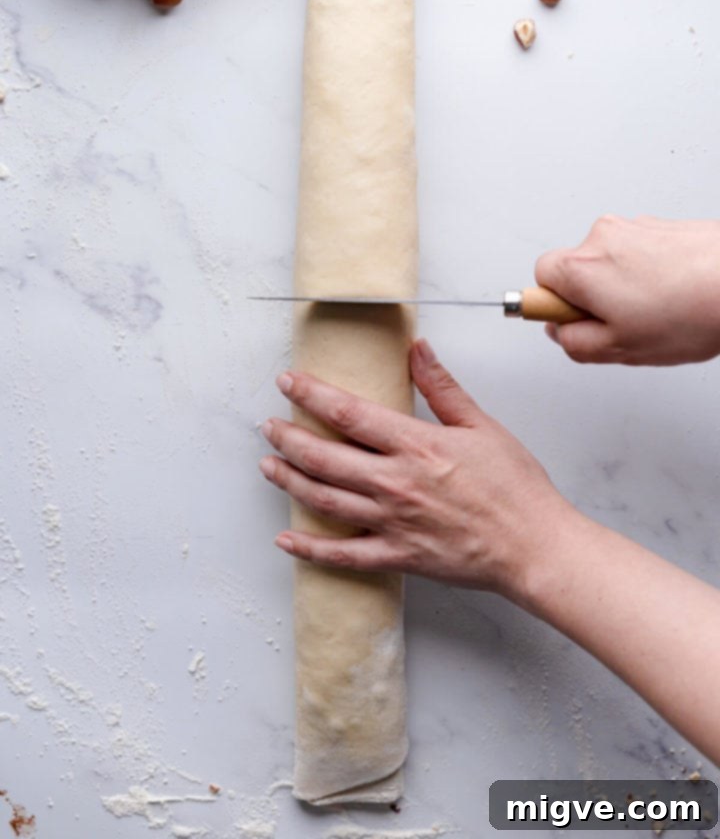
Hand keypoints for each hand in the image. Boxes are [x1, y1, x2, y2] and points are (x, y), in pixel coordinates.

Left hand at [260, 340, 569, 596]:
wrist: (534, 546)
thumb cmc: (515, 488)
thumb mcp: (481, 425)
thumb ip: (441, 387)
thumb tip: (417, 349)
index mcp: (415, 445)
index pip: (348, 413)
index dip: (311, 395)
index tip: (288, 382)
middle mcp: (395, 483)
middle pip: (323, 457)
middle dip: (288, 437)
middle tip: (268, 425)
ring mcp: (392, 522)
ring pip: (324, 500)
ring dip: (289, 482)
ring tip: (268, 466)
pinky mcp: (397, 555)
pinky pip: (343, 556)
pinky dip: (310, 550)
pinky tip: (287, 541)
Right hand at [536, 215, 719, 365]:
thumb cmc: (691, 311)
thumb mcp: (618, 348)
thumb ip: (573, 342)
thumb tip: (560, 331)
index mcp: (581, 266)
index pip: (538, 280)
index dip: (556, 307)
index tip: (576, 322)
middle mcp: (601, 237)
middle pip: (574, 269)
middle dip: (592, 298)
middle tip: (622, 323)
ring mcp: (633, 228)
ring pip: (610, 263)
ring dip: (623, 287)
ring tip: (657, 311)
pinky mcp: (661, 227)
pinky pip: (638, 254)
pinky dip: (649, 274)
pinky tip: (673, 295)